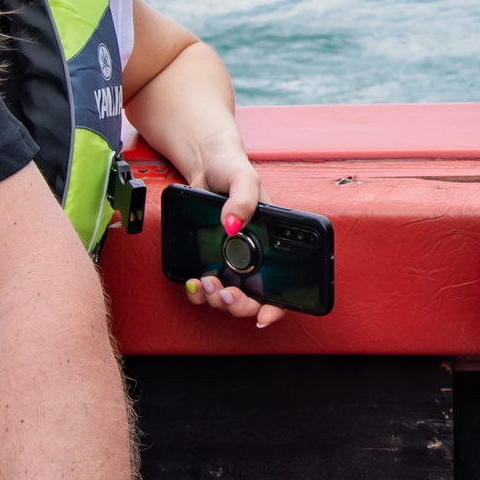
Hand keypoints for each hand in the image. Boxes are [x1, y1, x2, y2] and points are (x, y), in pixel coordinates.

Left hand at [178, 153, 286, 328]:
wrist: (204, 165)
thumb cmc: (231, 169)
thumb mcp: (244, 178)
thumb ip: (243, 199)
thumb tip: (232, 224)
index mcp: (274, 242)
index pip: (286, 284)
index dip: (279, 306)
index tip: (265, 314)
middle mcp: (254, 256)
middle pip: (255, 298)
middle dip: (241, 305)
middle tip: (228, 294)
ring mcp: (230, 261)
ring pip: (229, 297)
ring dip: (218, 299)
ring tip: (207, 283)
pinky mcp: (209, 260)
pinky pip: (205, 288)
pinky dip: (197, 293)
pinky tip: (193, 282)